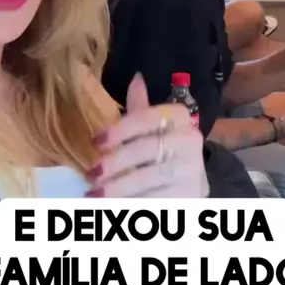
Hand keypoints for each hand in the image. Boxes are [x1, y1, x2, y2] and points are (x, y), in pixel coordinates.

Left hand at [85, 74, 207, 197]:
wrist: (189, 187)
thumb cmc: (163, 154)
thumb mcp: (153, 130)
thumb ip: (141, 109)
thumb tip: (136, 77)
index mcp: (180, 117)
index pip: (147, 117)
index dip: (119, 129)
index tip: (94, 141)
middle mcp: (191, 140)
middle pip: (145, 149)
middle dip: (114, 163)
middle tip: (90, 174)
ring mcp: (193, 170)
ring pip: (148, 177)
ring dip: (117, 188)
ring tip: (93, 194)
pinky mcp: (191, 196)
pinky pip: (155, 200)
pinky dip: (131, 204)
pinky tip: (111, 207)